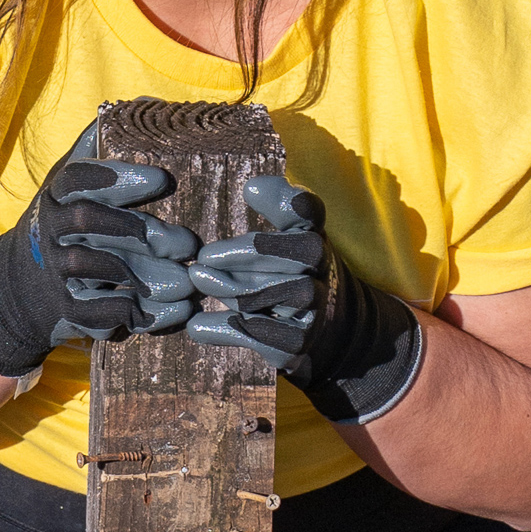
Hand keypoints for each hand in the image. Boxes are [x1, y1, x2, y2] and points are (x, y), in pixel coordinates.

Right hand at [0, 123, 198, 378]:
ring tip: (185, 283)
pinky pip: (98, 311)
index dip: (117, 176)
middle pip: (88, 220)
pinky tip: (175, 312)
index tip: (162, 180)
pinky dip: (136, 313)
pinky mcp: (67, 308)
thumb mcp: (68, 186)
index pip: (79, 176)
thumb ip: (94, 152)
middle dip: (137, 228)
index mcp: (59, 195)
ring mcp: (57, 270)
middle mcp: (53, 229)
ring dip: (143, 275)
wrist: (21, 287)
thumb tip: (126, 107)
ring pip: (95, 266)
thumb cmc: (64, 226)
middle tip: (186, 243)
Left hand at [186, 175, 424, 423]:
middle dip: (241, 255)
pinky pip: (254, 336)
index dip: (282, 200)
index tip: (248, 190)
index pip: (306, 212)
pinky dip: (221, 329)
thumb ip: (279, 205)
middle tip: (202, 257)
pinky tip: (197, 324)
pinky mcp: (295, 344)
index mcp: (315, 237)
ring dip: (227, 288)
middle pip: (281, 258)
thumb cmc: (299, 269)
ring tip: (198, 279)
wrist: (333, 328)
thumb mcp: (297, 234)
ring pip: (265, 298)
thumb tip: (251, 187)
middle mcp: (320, 272)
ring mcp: (311, 311)